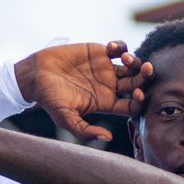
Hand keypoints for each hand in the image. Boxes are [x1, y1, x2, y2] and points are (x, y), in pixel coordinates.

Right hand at [21, 41, 149, 141]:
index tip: (139, 95)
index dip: (140, 101)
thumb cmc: (50, 100)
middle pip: (138, 83)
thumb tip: (107, 137)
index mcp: (107, 103)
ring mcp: (107, 68)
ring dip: (135, 61)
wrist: (36, 75)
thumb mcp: (66, 119)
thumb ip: (85, 130)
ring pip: (132, 64)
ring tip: (125, 58)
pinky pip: (119, 48)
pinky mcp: (99, 52)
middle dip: (145, 77)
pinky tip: (112, 48)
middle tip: (146, 70)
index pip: (132, 104)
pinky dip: (121, 46)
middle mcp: (111, 86)